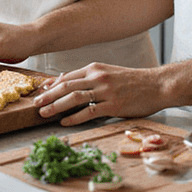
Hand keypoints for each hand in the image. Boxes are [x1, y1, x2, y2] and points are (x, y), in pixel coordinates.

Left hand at [34, 62, 166, 125]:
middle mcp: (98, 77)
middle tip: (35, 104)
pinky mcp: (114, 105)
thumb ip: (90, 78)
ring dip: (56, 106)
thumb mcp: (109, 73)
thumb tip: (68, 84)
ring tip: (44, 113)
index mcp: (95, 68)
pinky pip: (89, 111)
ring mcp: (106, 91)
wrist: (157, 85)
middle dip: (48, 95)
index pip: (67, 76)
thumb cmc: (133, 81)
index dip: (51, 85)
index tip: (39, 92)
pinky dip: (75, 118)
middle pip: (66, 86)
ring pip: (74, 97)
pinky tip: (65, 122)